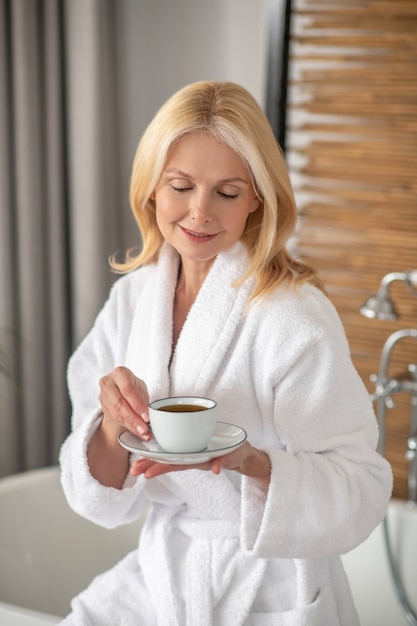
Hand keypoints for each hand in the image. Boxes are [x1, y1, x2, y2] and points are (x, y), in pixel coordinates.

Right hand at [98, 366, 150, 440]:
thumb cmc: (133, 388)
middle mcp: (108, 382)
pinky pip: (116, 419)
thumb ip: (143, 398)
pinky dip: (129, 427)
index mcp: (120, 373)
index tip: (147, 416)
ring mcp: (103, 395)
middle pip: (120, 403)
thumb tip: (149, 414)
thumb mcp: (140, 388)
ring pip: (117, 413)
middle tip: (145, 428)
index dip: (137, 404)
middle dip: (134, 418)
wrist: (119, 392)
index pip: (128, 389)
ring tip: (143, 432)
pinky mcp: (103, 407)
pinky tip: (138, 432)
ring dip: (132, 425)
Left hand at [130, 441, 270, 487]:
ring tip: (136, 465)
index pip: (176, 464)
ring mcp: (191, 452)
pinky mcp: (193, 446)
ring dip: (152, 460)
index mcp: (197, 459)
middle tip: (133, 470)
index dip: (161, 467)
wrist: (240, 452)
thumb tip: (216, 469)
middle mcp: (191, 457)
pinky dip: (163, 450)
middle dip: (150, 465)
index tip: (146, 473)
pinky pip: (175, 449)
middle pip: (168, 461)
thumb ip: (224, 462)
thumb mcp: (232, 457)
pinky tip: (151, 450)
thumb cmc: (235, 453)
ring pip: (169, 456)